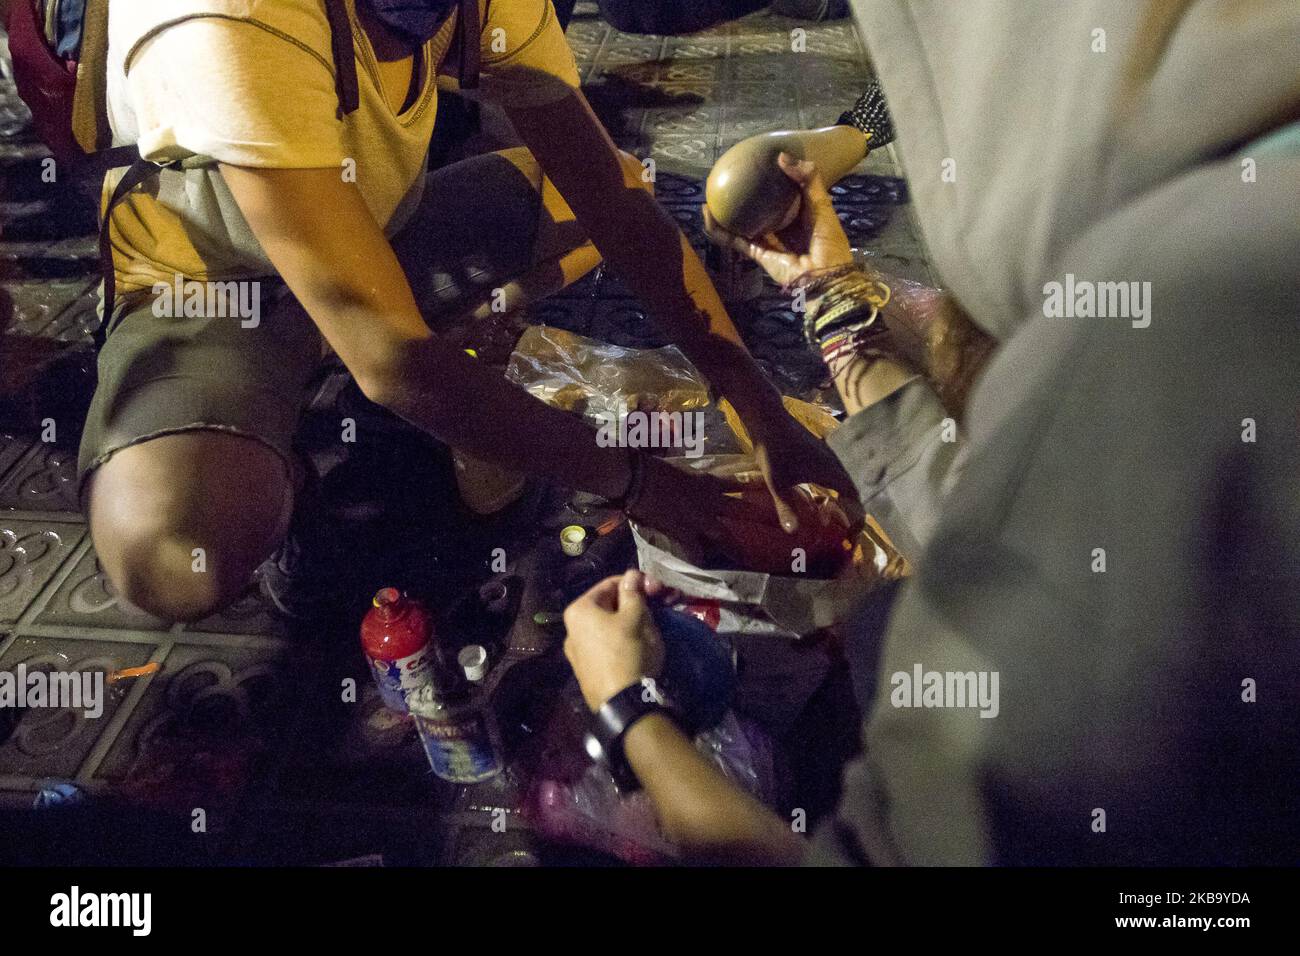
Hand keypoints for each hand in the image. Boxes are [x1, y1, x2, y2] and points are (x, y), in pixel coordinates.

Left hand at [563, 570, 667, 711]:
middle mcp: (571, 630)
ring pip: (608, 627)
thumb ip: (633, 592)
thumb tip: (632, 575)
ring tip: (651, 628)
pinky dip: (622, 641)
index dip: (636, 583)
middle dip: (634, 604)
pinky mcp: (587, 671)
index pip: (611, 584)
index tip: (658, 590)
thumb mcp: (637, 617)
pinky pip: (606, 646)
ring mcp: (577, 653)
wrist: (623, 705)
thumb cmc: (629, 652)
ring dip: (630, 622)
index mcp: (579, 610)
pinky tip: (637, 647)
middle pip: (608, 606)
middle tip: (658, 609)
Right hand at [627, 454, 763, 555]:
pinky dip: (699, 559)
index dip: (755, 485)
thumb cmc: (653, 468)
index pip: (739, 482)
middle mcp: (710, 500)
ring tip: (745, 558)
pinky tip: (703, 566)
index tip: (770, 488)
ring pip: (724, 536)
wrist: (637, 479)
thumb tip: (692, 479)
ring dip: (734, 547)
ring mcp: (699, 519)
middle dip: (759, 517)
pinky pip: (697, 552)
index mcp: (708, 481)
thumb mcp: (679, 469)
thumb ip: (691, 477)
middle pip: (741, 510)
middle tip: (778, 526)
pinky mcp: (684, 533)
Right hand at [703, 152, 853, 287]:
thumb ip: (807, 178)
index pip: (777, 194)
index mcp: (796, 213)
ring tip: (709, 196)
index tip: (753, 166)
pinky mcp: (757, 252)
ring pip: (739, 224)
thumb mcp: (821, 202)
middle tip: (726, 180)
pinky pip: (734, 240)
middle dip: (740, 197)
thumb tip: (781, 157)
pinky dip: (719, 230)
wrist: (825, 274)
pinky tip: (707, 215)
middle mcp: (778, 226)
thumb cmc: (827, 239)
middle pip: (755, 208)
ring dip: (722, 213)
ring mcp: (766, 240)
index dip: (765, 182)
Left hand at [748, 408, 861, 531]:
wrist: (767, 418)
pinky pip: (831, 474)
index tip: (852, 533)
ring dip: (840, 499)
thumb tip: (793, 533)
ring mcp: (826, 455)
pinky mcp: (816, 451)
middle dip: (849, 511)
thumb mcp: (777, 482)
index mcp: (831, 472)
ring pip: (840, 481)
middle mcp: (834, 463)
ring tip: (831, 517)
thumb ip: (786, 507)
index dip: (856, 516)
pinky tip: (816, 496)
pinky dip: (830, 488)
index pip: (854, 498)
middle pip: (849, 490)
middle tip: (842, 530)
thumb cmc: (774, 450)